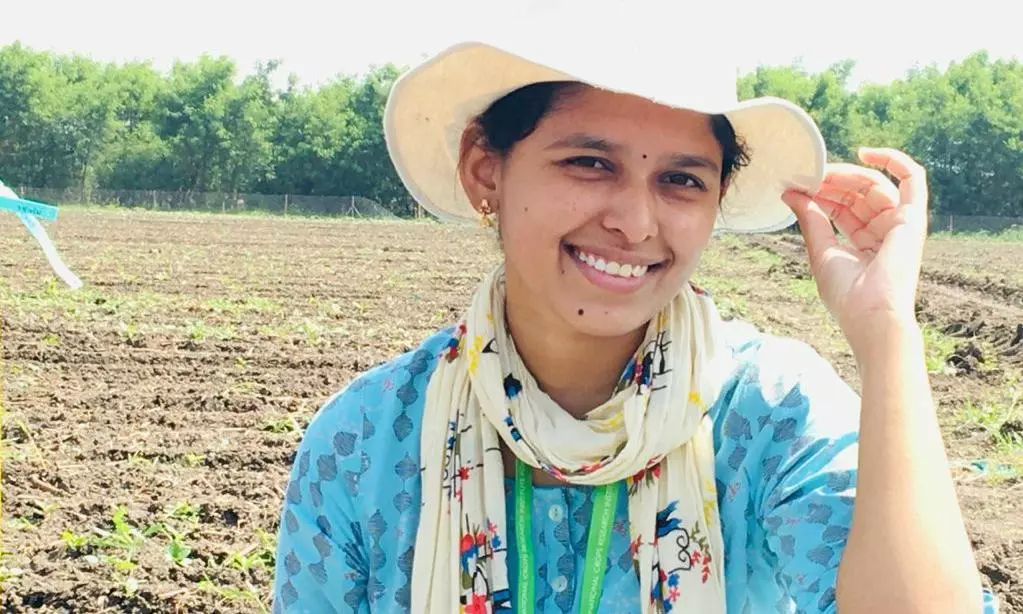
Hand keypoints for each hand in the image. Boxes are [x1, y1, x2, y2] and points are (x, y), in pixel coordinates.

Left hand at [781, 148, 928, 355]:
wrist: (870, 315)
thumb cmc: (846, 294)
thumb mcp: (820, 250)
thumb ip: (810, 219)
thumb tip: (791, 192)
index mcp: (863, 242)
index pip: (841, 208)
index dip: (820, 194)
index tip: (796, 186)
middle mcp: (883, 231)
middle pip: (857, 194)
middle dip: (831, 182)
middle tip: (806, 175)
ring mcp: (899, 223)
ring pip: (875, 184)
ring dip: (847, 175)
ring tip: (821, 174)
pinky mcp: (913, 218)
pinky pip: (913, 178)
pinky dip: (894, 160)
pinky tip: (866, 153)